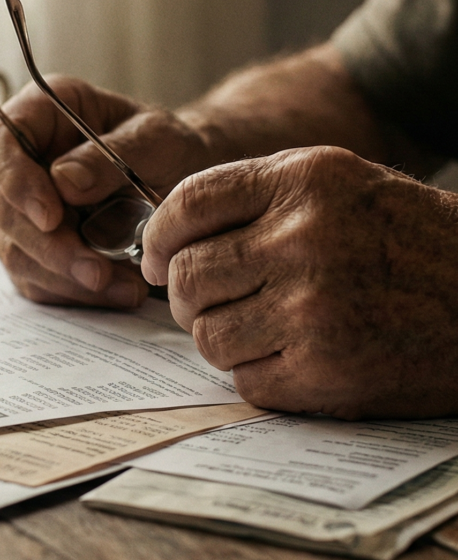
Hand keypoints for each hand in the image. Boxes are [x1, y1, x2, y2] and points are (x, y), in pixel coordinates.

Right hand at [0, 76, 212, 307]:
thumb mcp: (157, 138)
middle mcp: (21, 160)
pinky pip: (37, 279)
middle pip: (3, 207)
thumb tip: (64, 182)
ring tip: (122, 285)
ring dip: (64, 276)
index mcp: (42, 113)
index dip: (15, 180)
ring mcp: (22, 208)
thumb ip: (112, 155)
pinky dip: (75, 293)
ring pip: (16, 250)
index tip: (50, 216)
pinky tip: (117, 290)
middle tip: (95, 270)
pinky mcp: (34, 249)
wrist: (182, 179)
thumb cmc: (166, 146)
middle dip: (49, 247)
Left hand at [141, 146, 457, 418]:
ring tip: (263, 327)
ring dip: (222, 336)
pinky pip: (243, 379)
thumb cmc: (405, 240)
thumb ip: (252, 199)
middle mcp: (305, 237)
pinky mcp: (327, 368)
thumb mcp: (337, 185)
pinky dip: (258, 374)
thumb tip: (160, 242)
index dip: (156, 235)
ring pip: (205, 332)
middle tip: (209, 300)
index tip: (154, 257)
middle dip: (184, 293)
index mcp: (304, 179)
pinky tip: (297, 357)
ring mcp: (315, 306)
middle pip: (185, 274)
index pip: (187, 203)